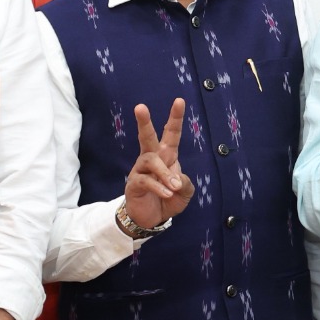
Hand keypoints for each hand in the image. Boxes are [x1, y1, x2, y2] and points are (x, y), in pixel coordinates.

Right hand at [123, 99, 193, 229]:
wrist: (151, 219)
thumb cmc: (168, 199)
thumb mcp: (184, 192)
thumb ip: (186, 183)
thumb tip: (178, 179)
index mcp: (167, 156)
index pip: (171, 134)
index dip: (175, 118)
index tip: (179, 100)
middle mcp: (152, 159)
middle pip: (147, 137)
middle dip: (144, 122)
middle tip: (140, 107)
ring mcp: (140, 170)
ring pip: (151, 161)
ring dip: (164, 174)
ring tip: (174, 187)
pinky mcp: (134, 184)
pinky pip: (145, 180)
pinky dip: (158, 187)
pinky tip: (167, 193)